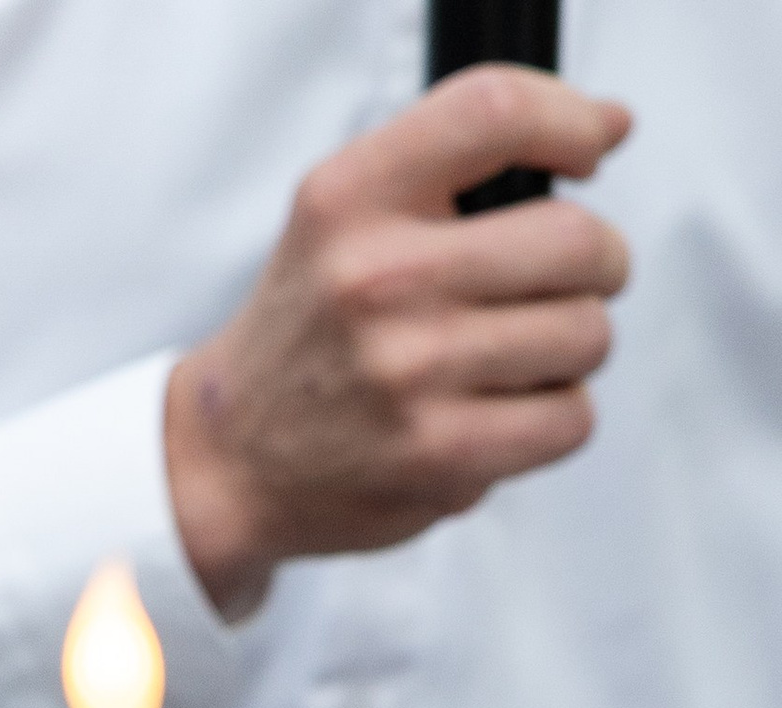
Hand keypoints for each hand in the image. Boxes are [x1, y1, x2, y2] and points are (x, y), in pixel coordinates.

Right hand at [165, 68, 631, 619]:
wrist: (231, 456)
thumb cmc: (316, 323)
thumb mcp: (348, 209)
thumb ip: (461, 154)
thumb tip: (612, 125)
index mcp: (351, 198)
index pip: (495, 113)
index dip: (571, 122)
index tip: (591, 150)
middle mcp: (375, 279)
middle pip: (575, 241)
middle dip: (597, 261)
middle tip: (568, 280)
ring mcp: (406, 375)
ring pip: (585, 335)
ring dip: (574, 346)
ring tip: (522, 354)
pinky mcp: (435, 458)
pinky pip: (567, 421)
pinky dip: (556, 417)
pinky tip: (506, 410)